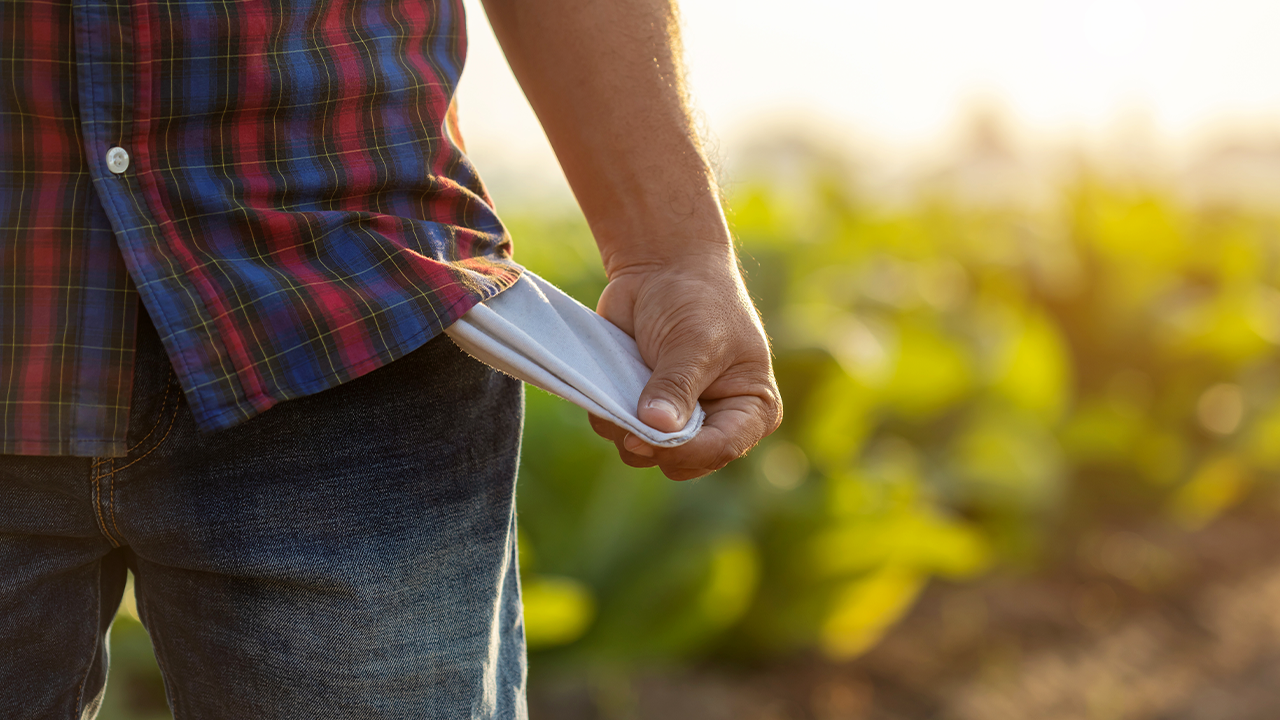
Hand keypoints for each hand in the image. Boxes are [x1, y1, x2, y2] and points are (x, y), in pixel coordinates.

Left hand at [589, 250, 782, 480]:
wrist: (662, 266)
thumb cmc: (697, 298)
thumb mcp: (694, 341)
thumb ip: (676, 386)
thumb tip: (655, 429)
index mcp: (751, 410)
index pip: (721, 449)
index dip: (684, 449)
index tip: (645, 433)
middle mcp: (717, 423)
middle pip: (680, 463)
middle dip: (651, 441)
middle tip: (632, 410)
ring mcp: (676, 421)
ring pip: (643, 454)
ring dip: (624, 427)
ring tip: (624, 384)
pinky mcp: (641, 410)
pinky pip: (617, 433)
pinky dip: (607, 414)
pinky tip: (612, 383)